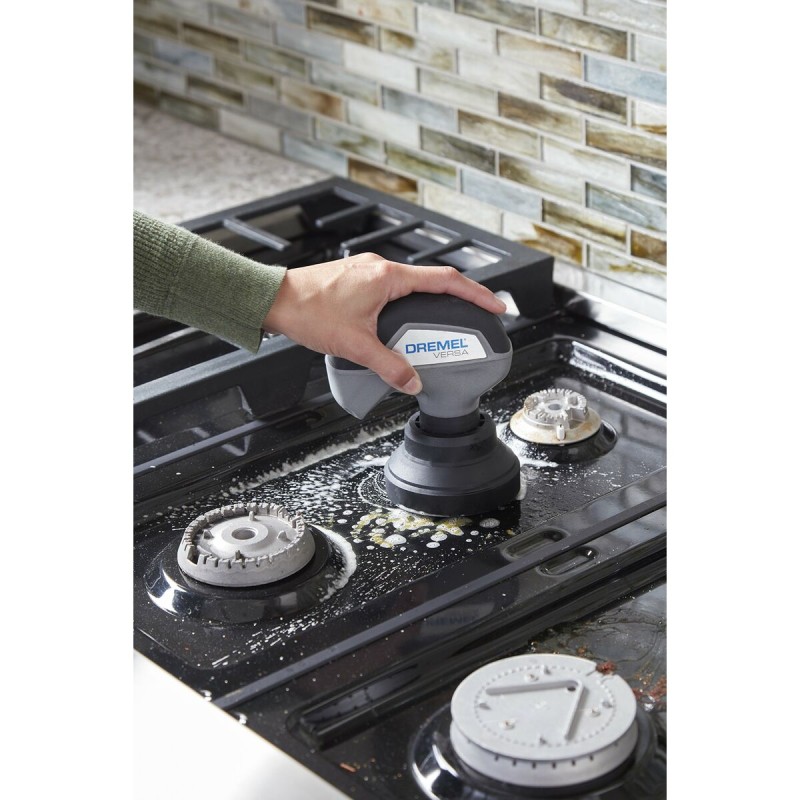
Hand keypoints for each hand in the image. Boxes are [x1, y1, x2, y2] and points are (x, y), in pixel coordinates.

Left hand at [263, 253, 506, 394]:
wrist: (275, 300)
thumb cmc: (309, 312)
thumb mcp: (355, 345)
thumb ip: (389, 366)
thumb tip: (412, 381)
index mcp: (388, 277)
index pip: (445, 281)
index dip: (475, 294)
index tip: (494, 305)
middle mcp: (380, 268)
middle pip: (430, 283)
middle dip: (451, 305)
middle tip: (465, 326)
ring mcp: (366, 272)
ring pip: (408, 287)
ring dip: (423, 308)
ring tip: (430, 333)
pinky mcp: (355, 279)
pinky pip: (389, 290)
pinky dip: (402, 307)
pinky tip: (395, 328)